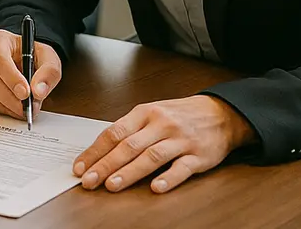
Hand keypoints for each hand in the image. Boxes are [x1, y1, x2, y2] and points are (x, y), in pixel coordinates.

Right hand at [0, 28, 62, 118]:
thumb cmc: (34, 56)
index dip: (11, 77)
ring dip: (7, 105)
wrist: (26, 60)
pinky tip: (16, 109)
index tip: (25, 93)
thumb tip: (38, 91)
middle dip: (9, 96)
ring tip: (25, 108)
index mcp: (0, 39)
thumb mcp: (49, 58)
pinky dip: (3, 109)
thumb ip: (48, 72)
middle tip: (26, 107)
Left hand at [73, 95, 255, 193]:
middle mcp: (161, 125)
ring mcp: (181, 140)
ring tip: (112, 185)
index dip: (95, 151)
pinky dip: (169, 178)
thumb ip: (129, 130)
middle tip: (89, 181)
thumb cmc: (179, 115)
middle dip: (105, 165)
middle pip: (129, 146)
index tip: (80, 167)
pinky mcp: (199, 155)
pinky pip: (182, 168)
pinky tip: (156, 188)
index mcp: (144, 113)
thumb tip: (99, 152)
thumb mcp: (151, 113)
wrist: (221, 112)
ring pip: (151, 157)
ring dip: (130, 172)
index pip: (114, 133)